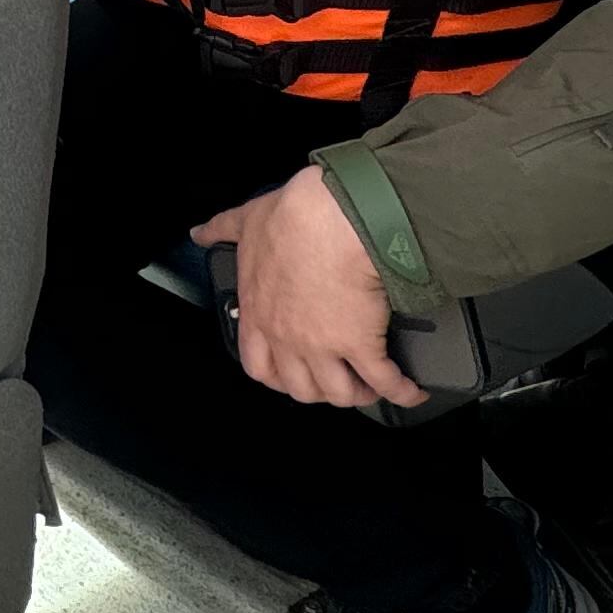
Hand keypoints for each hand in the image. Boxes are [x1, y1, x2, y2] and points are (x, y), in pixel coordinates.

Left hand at [191, 170, 422, 412]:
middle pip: (300, 387)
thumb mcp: (247, 221)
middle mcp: (287, 337)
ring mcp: (323, 346)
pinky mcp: (361, 345)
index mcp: (259, 313)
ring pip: (338, 392)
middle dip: (318, 390)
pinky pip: (384, 381)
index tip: (289, 373)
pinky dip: (401, 391)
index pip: (258, 365)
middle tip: (334, 380)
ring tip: (371, 386)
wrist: (335, 218)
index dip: (276, 376)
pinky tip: (411, 390)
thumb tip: (200, 232)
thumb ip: (223, 230)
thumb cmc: (293, 218)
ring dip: (356, 394)